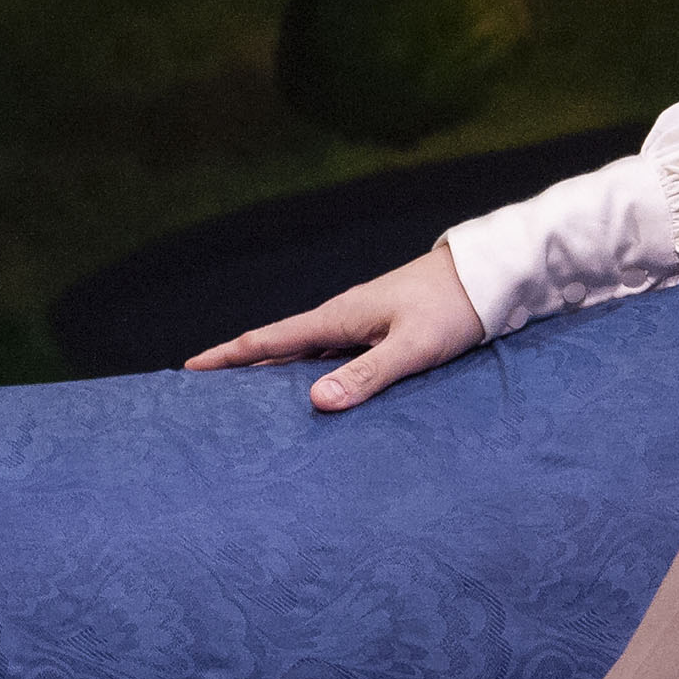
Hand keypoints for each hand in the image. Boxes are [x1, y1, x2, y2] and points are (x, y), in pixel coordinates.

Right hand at [182, 241, 485, 411]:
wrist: (490, 276)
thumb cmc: (453, 308)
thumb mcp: (412, 346)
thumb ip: (367, 375)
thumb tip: (314, 403)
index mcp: (340, 317)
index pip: (270, 339)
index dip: (228, 356)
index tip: (188, 368)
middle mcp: (343, 318)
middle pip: (280, 347)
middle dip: (241, 367)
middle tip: (202, 392)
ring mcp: (362, 323)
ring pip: (306, 353)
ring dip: (276, 372)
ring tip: (246, 400)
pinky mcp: (383, 330)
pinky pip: (333, 355)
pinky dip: (311, 372)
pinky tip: (311, 390)